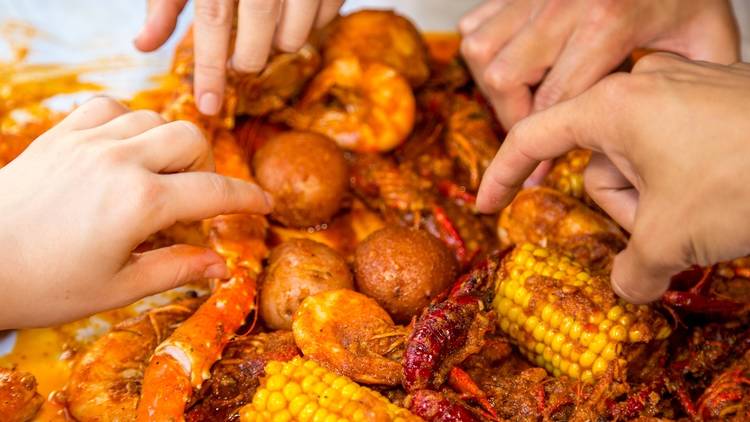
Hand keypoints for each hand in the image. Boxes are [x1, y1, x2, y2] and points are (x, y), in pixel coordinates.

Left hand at [0, 97, 271, 328]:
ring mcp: (88, 142)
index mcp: (140, 203)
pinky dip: (126, 122)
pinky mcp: (61, 134)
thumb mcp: (117, 288)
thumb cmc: (44, 285)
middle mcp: (120, 161)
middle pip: (190, 140)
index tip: (264, 204)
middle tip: (192, 199)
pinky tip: (120, 149)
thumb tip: (222, 267)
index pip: (213, 191)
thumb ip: (175, 269)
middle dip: (204, 167)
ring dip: (167, 144)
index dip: (246, 198)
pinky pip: (109, 106)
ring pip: (154, 118)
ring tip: (155, 176)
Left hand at [134, 0, 343, 115]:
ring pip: (297, 35)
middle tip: (242, 60)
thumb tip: (143, 47)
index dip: (209, 70)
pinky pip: (328, 18)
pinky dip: (311, 23)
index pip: (212, 24)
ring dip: (281, 43)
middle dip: (249, 58)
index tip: (207, 105)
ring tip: (268, 28)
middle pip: (261, 36)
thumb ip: (165, 3)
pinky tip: (296, 8)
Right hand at [459, 0, 738, 129]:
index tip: (538, 176)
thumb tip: (657, 139)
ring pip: (480, 51)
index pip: (553, 101)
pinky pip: (475, 25)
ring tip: (522, 98)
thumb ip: (685, 90)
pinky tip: (514, 64)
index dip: (541, 149)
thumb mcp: (706, 37)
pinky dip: (486, 51)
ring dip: (494, 85)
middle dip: (512, 116)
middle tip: (534, 130)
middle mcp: (562, 3)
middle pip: (503, 79)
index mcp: (608, 21)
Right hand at [476, 53, 749, 303]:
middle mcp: (640, 85)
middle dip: (622, 205)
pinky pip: (675, 144)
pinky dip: (683, 179)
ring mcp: (681, 86)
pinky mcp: (716, 97)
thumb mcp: (669, 237)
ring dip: (657, 198)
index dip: (504, 175)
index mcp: (611, 105)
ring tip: (700, 213)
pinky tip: (717, 195)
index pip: (533, 137)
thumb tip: (627, 286)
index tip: (487, 204)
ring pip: (640, 156)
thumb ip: (630, 270)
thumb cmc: (744, 178)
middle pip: (598, 160)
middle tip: (660, 230)